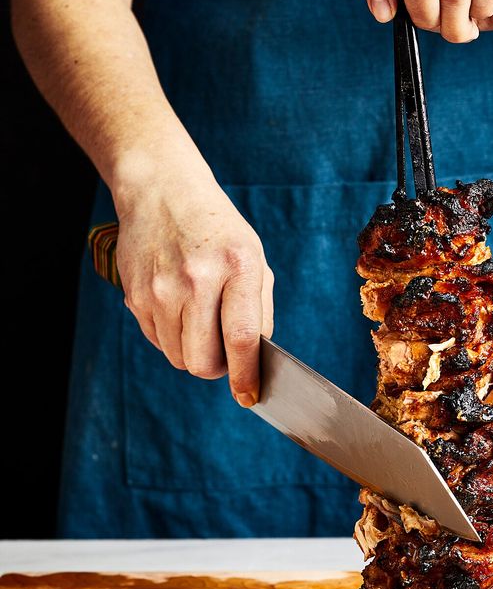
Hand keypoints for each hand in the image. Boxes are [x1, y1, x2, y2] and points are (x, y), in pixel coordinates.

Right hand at [114, 170, 273, 406]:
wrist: (162, 192)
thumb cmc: (218, 231)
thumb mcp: (253, 258)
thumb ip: (259, 310)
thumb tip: (256, 362)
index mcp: (238, 265)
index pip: (242, 338)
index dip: (246, 375)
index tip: (249, 396)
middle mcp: (197, 278)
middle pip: (203, 360)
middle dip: (217, 369)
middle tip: (225, 355)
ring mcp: (161, 288)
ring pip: (179, 357)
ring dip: (194, 353)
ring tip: (201, 322)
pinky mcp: (136, 295)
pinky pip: (158, 341)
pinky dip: (173, 338)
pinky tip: (179, 308)